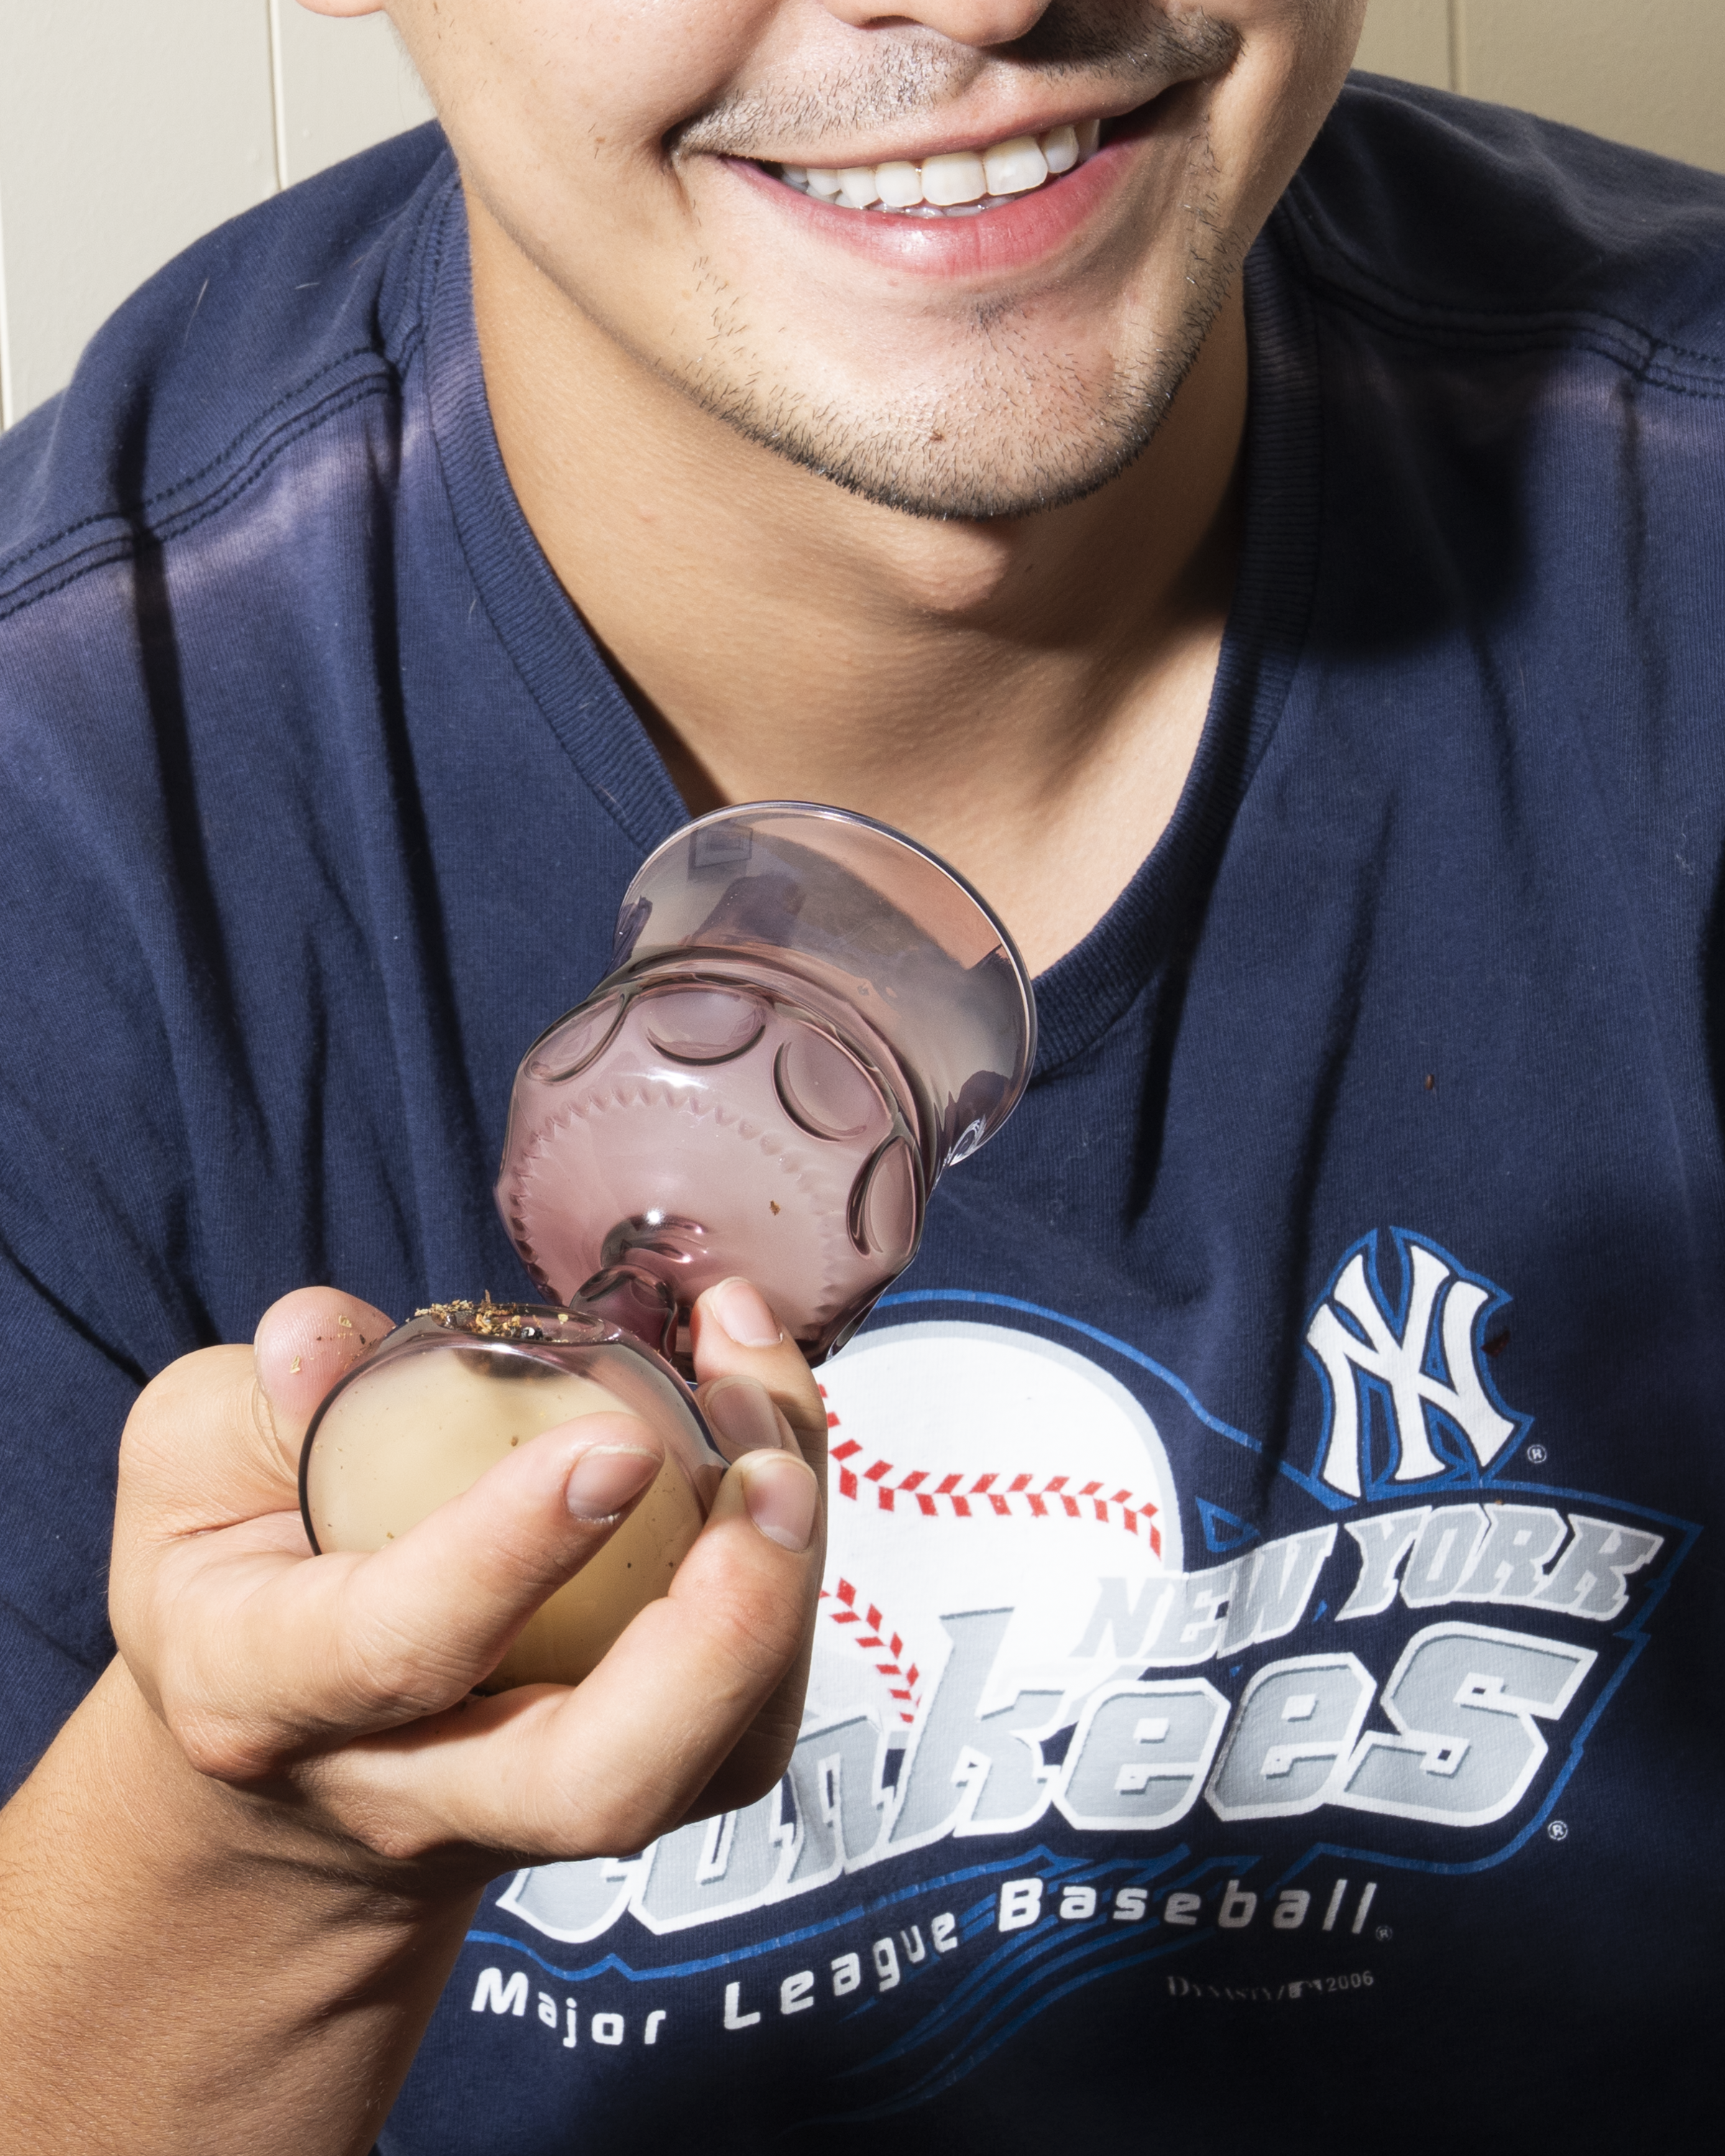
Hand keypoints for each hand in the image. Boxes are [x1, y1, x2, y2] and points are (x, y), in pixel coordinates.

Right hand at [108, 1276, 825, 1889]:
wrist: (282, 1779)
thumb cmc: (237, 1594)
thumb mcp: (188, 1479)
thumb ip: (248, 1403)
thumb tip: (324, 1337)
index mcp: (272, 1693)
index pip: (401, 1647)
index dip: (514, 1548)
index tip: (614, 1439)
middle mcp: (418, 1785)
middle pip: (598, 1783)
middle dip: (717, 1633)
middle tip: (769, 1482)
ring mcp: (543, 1805)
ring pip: (710, 1761)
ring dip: (783, 1592)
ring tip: (782, 1430)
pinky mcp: (642, 1783)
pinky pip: (752, 1720)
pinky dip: (793, 1586)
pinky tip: (777, 1450)